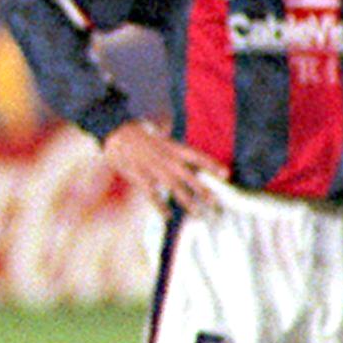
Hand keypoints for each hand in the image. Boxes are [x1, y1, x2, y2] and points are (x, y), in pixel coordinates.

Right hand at [102, 119, 226, 212]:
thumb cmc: (135, 132)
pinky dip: (160, 205)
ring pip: (174, 186)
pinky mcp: (140, 175)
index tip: (226, 174)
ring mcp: (154, 167)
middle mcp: (166, 158)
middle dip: (203, 189)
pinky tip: (168, 215)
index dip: (211, 165)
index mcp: (171, 147)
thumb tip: (167, 127)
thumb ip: (164, 135)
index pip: (196, 156)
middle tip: (216, 202)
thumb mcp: (156, 133)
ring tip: (198, 212)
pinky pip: (152, 193)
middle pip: (189, 175)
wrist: (115, 131)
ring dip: (187, 200)